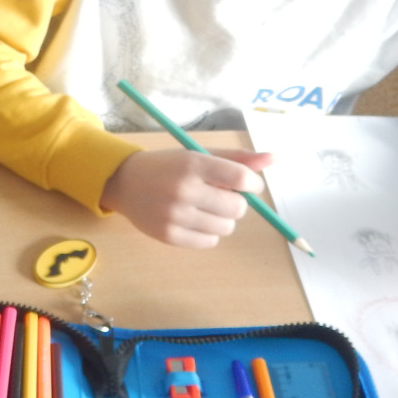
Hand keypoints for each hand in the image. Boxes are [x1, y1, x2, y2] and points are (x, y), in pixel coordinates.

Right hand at [101, 148, 272, 248]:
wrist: (124, 182)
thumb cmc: (167, 166)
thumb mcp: (198, 155)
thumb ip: (236, 158)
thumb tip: (273, 158)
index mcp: (193, 164)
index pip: (241, 178)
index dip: (252, 183)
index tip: (245, 183)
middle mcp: (184, 190)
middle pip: (238, 208)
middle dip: (236, 203)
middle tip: (219, 196)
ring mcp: (175, 215)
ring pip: (226, 227)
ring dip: (223, 219)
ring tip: (204, 208)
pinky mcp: (169, 236)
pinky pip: (210, 242)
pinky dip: (208, 233)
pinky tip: (194, 220)